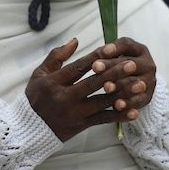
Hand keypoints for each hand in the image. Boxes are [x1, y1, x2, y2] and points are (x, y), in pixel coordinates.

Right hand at [26, 38, 144, 141]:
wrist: (28, 129)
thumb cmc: (35, 97)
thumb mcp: (39, 74)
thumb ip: (57, 56)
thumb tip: (75, 40)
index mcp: (54, 82)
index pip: (79, 68)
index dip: (96, 58)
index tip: (112, 49)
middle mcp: (65, 98)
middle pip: (93, 84)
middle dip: (114, 73)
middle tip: (132, 64)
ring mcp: (74, 113)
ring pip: (102, 102)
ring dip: (123, 93)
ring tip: (139, 85)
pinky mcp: (81, 126)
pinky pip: (103, 120)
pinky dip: (119, 116)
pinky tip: (133, 111)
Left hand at [91, 37, 156, 119]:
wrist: (138, 86)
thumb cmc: (121, 67)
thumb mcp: (117, 56)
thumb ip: (106, 54)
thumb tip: (95, 55)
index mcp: (139, 50)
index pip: (127, 45)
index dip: (114, 48)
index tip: (101, 51)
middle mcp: (147, 64)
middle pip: (129, 63)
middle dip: (111, 66)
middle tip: (95, 67)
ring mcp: (149, 81)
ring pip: (133, 82)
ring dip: (119, 85)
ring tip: (106, 87)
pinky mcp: (147, 97)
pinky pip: (137, 101)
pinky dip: (127, 103)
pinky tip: (117, 105)